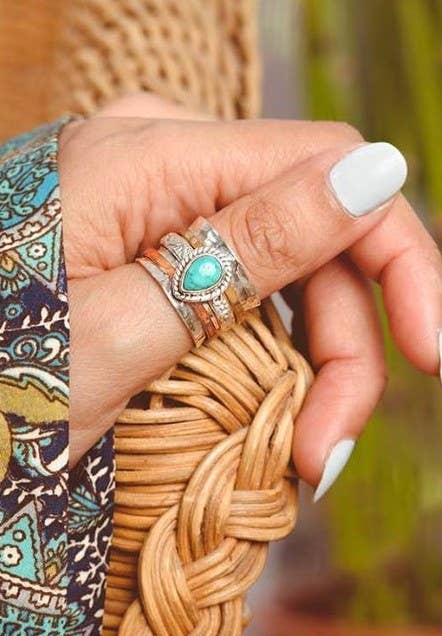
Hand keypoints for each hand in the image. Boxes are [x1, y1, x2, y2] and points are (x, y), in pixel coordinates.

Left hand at [59, 94, 441, 497]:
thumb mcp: (127, 326)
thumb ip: (256, 245)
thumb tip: (376, 172)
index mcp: (152, 153)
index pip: (327, 169)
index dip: (399, 257)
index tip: (431, 352)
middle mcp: (163, 158)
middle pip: (311, 233)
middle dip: (343, 350)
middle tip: (329, 450)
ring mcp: (158, 199)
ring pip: (285, 269)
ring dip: (310, 366)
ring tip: (300, 455)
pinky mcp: (156, 243)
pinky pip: (244, 284)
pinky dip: (269, 353)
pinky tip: (266, 414)